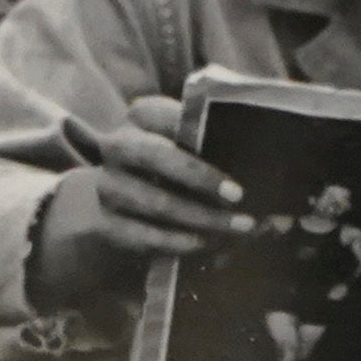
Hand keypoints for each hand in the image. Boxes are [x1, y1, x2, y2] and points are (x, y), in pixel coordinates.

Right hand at [25, 94, 256, 311]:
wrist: (124, 193)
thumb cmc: (173, 161)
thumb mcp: (185, 142)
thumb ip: (211, 143)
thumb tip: (256, 162)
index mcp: (142, 116)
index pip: (169, 117)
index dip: (201, 133)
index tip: (231, 147)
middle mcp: (118, 146)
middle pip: (157, 157)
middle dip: (201, 178)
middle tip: (238, 196)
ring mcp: (107, 185)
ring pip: (155, 202)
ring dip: (200, 218)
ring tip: (235, 228)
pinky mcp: (105, 221)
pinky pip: (141, 235)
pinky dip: (176, 242)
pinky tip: (203, 244)